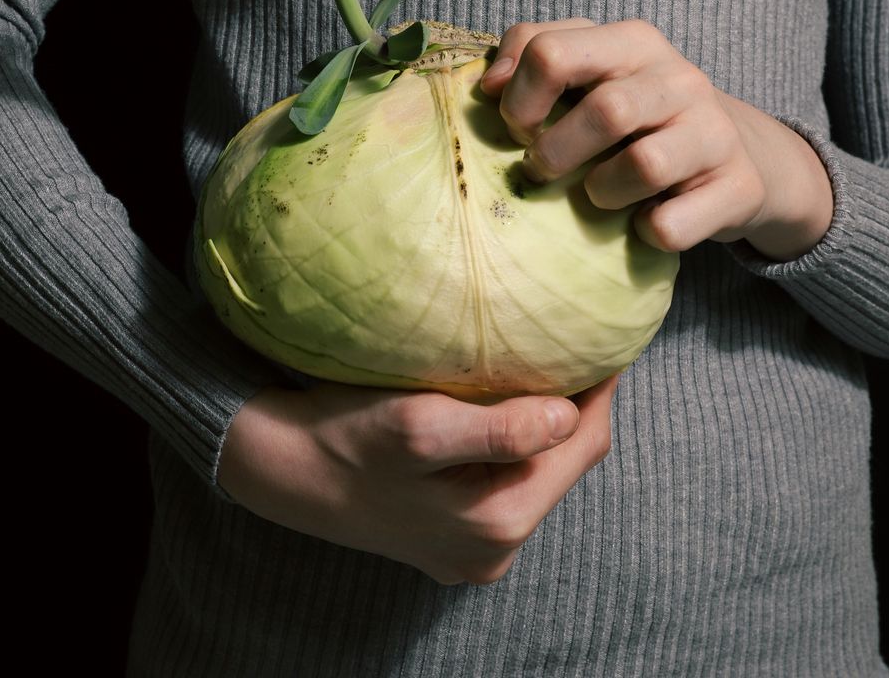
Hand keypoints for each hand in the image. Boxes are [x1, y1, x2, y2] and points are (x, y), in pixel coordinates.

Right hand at [217, 374, 619, 584]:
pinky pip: (505, 487)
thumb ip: (499, 428)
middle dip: (577, 406)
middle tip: (578, 342)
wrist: (281, 470)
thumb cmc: (345, 436)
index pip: (582, 447)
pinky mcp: (453, 541)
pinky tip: (500, 407)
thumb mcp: (418, 425)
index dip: (602, 389)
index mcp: (498, 521)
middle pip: (565, 464)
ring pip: (537, 475)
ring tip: (542, 367)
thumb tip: (569, 415)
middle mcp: (495, 549)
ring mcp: (474, 551)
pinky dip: (513, 446)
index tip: (608, 337)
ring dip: (544, 425)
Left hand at [481, 18, 833, 260]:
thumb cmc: (641, 116)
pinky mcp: (737, 187)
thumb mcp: (594, 74)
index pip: (551, 50)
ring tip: (598, 194)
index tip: (517, 127)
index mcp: (632, 41)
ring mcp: (715, 131)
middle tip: (543, 170)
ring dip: (603, 192)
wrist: (740, 157)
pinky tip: (642, 222)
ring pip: (644, 165)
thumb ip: (536, 60)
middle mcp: (679, 78)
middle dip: (556, 152)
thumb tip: (488, 86)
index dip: (519, 98)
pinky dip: (646, 231)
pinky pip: (671, 224)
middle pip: (604, 110)